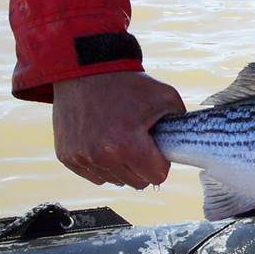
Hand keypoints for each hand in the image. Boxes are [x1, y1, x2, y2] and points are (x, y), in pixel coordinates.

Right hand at [52, 71, 184, 188]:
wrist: (85, 71)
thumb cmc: (127, 84)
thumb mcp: (166, 96)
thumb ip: (181, 122)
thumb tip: (187, 142)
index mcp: (127, 144)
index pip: (157, 176)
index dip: (161, 161)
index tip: (156, 147)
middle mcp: (101, 155)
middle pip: (138, 182)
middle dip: (143, 166)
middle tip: (139, 142)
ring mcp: (81, 157)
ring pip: (115, 180)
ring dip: (122, 166)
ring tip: (119, 139)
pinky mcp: (67, 157)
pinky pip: (94, 175)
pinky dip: (102, 164)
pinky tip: (103, 142)